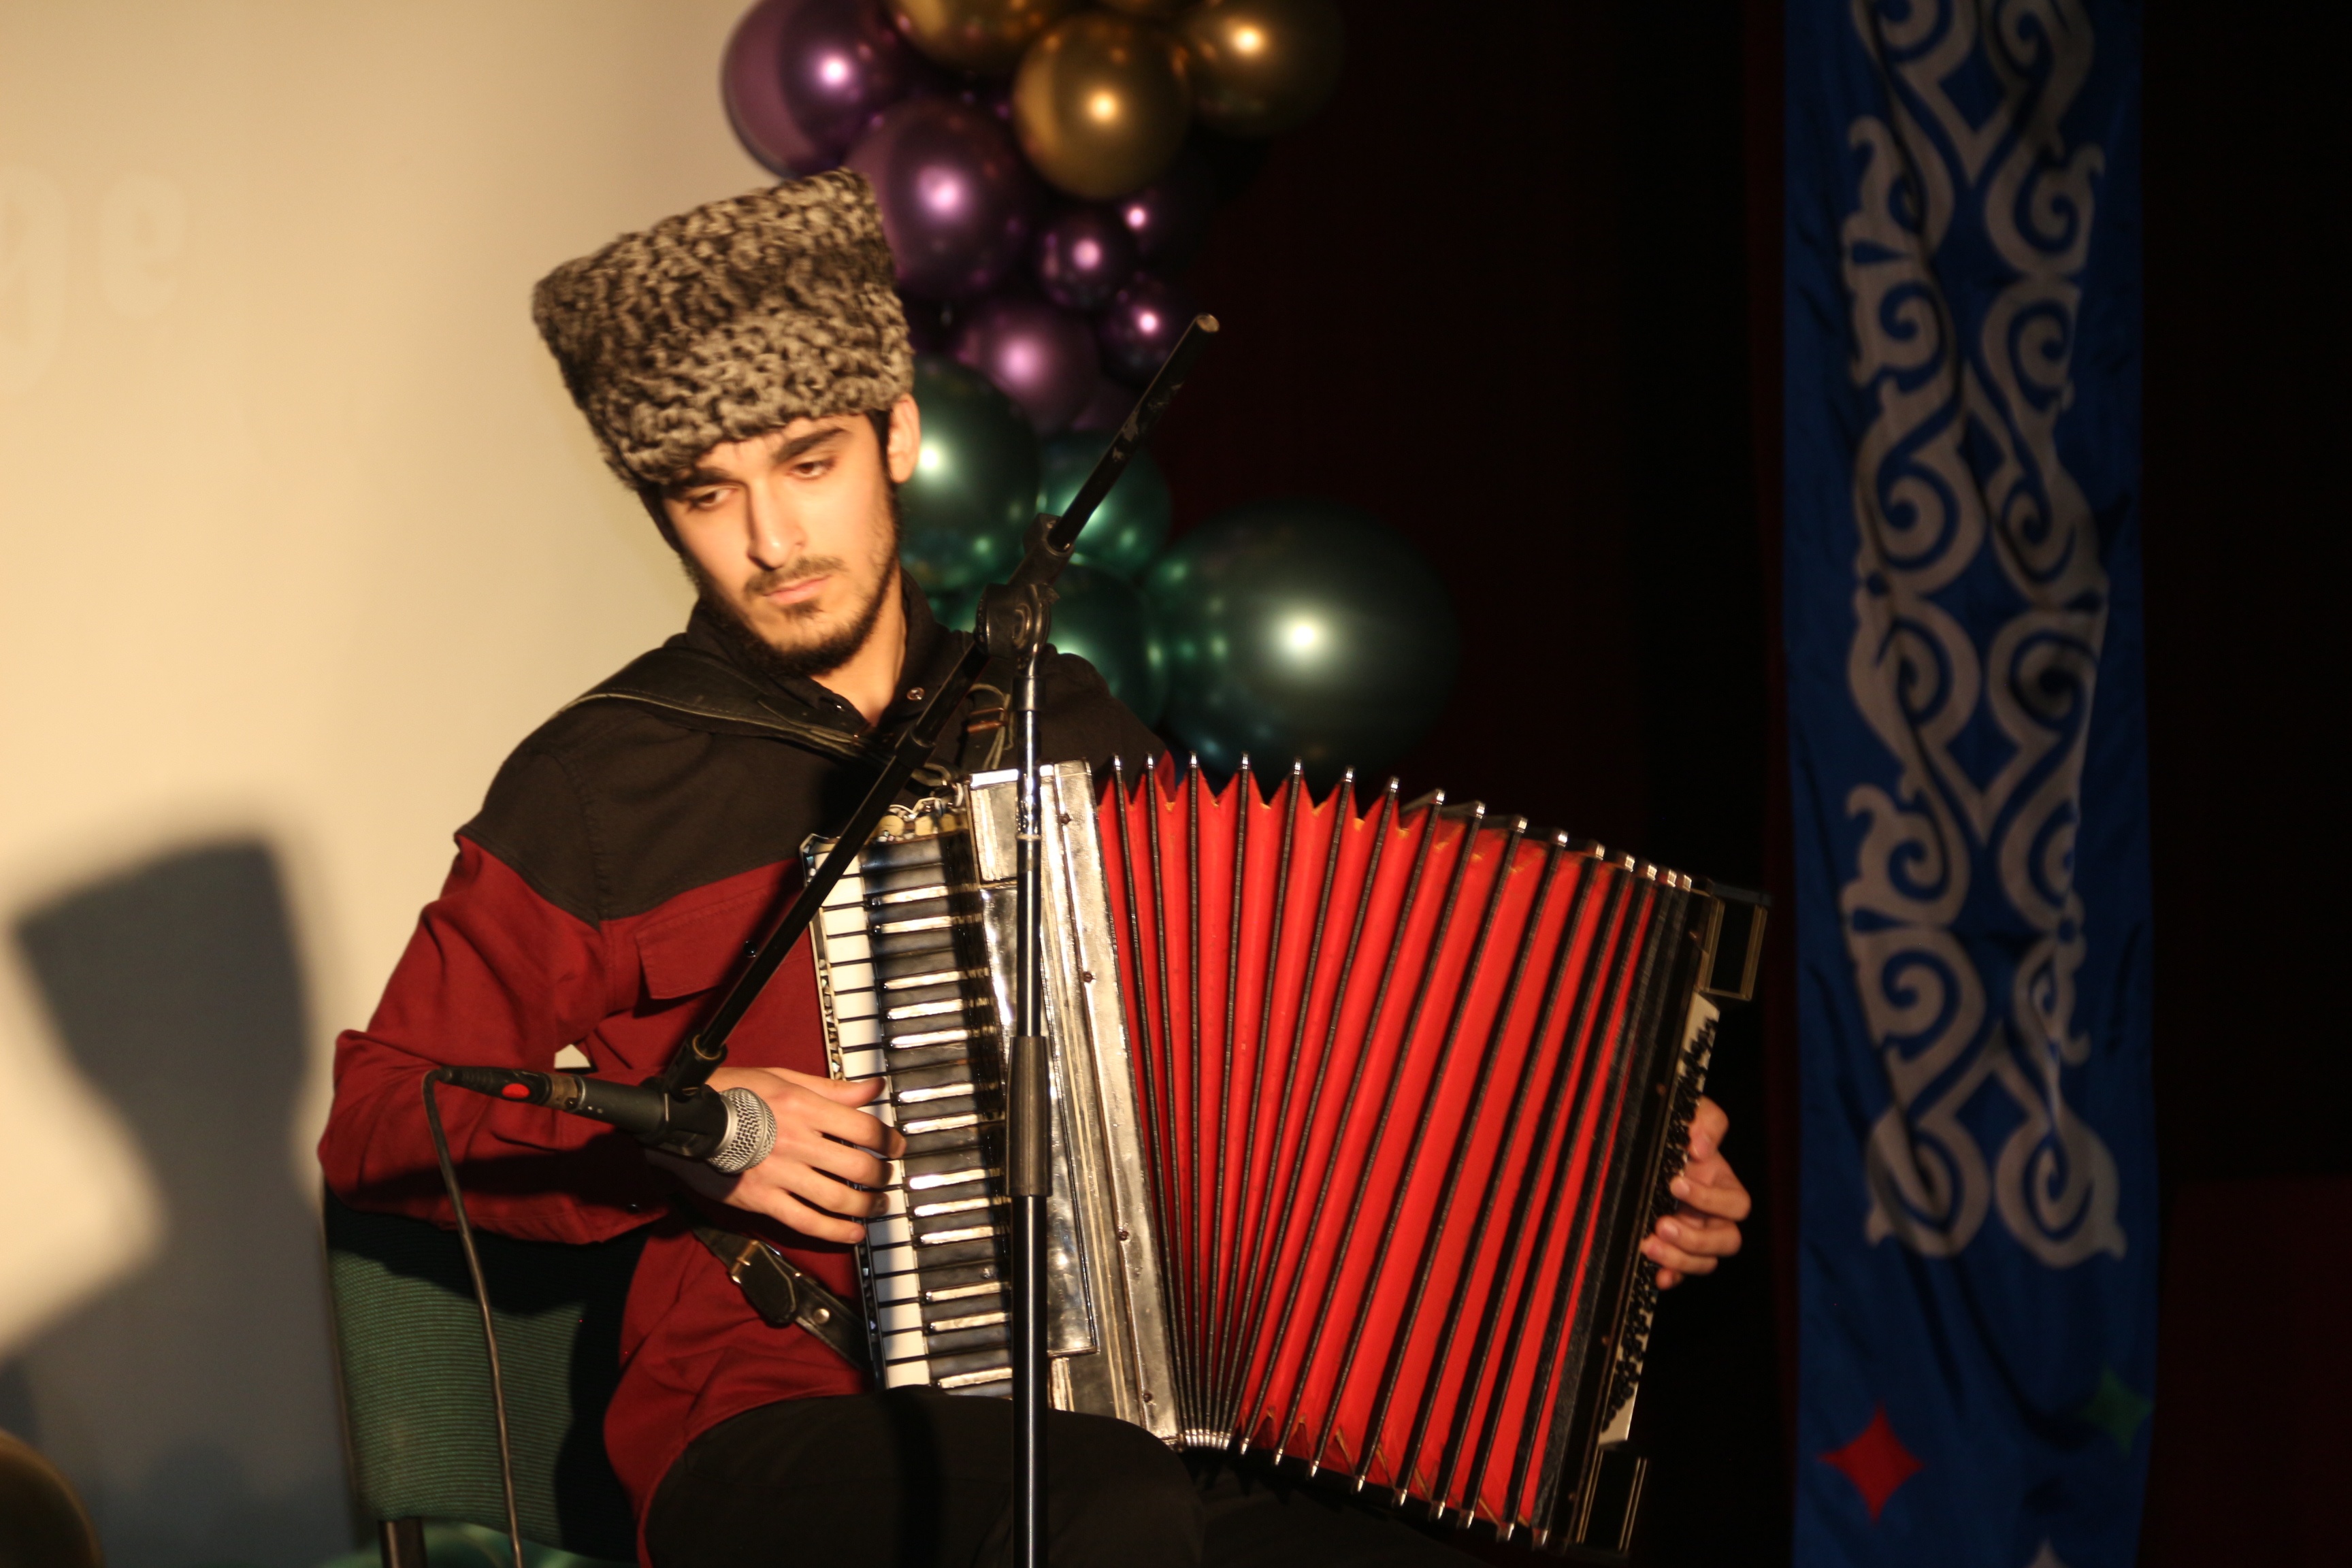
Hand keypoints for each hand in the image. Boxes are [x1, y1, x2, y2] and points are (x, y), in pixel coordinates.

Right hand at [647, 1065, 904, 1244]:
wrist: (684, 1119)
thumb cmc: (732, 1093)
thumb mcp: (783, 1077)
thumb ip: (831, 1089)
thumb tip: (873, 1087)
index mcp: (804, 1107)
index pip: (864, 1128)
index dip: (888, 1140)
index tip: (896, 1146)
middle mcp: (797, 1142)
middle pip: (858, 1168)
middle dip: (882, 1176)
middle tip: (888, 1178)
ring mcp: (780, 1174)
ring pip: (838, 1199)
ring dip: (866, 1206)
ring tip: (878, 1206)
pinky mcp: (762, 1200)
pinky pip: (807, 1222)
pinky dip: (835, 1232)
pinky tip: (853, 1233)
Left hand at [1643, 1095, 1748, 1288]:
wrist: (1642, 1141)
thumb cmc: (1676, 1127)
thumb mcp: (1690, 1112)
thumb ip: (1705, 1120)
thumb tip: (1701, 1145)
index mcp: (1722, 1184)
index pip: (1736, 1204)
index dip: (1711, 1199)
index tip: (1675, 1182)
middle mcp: (1713, 1214)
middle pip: (1727, 1241)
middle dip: (1696, 1238)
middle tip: (1662, 1224)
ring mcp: (1694, 1234)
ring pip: (1706, 1262)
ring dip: (1680, 1259)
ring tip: (1648, 1244)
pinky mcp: (1673, 1248)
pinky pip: (1680, 1273)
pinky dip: (1671, 1277)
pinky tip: (1655, 1276)